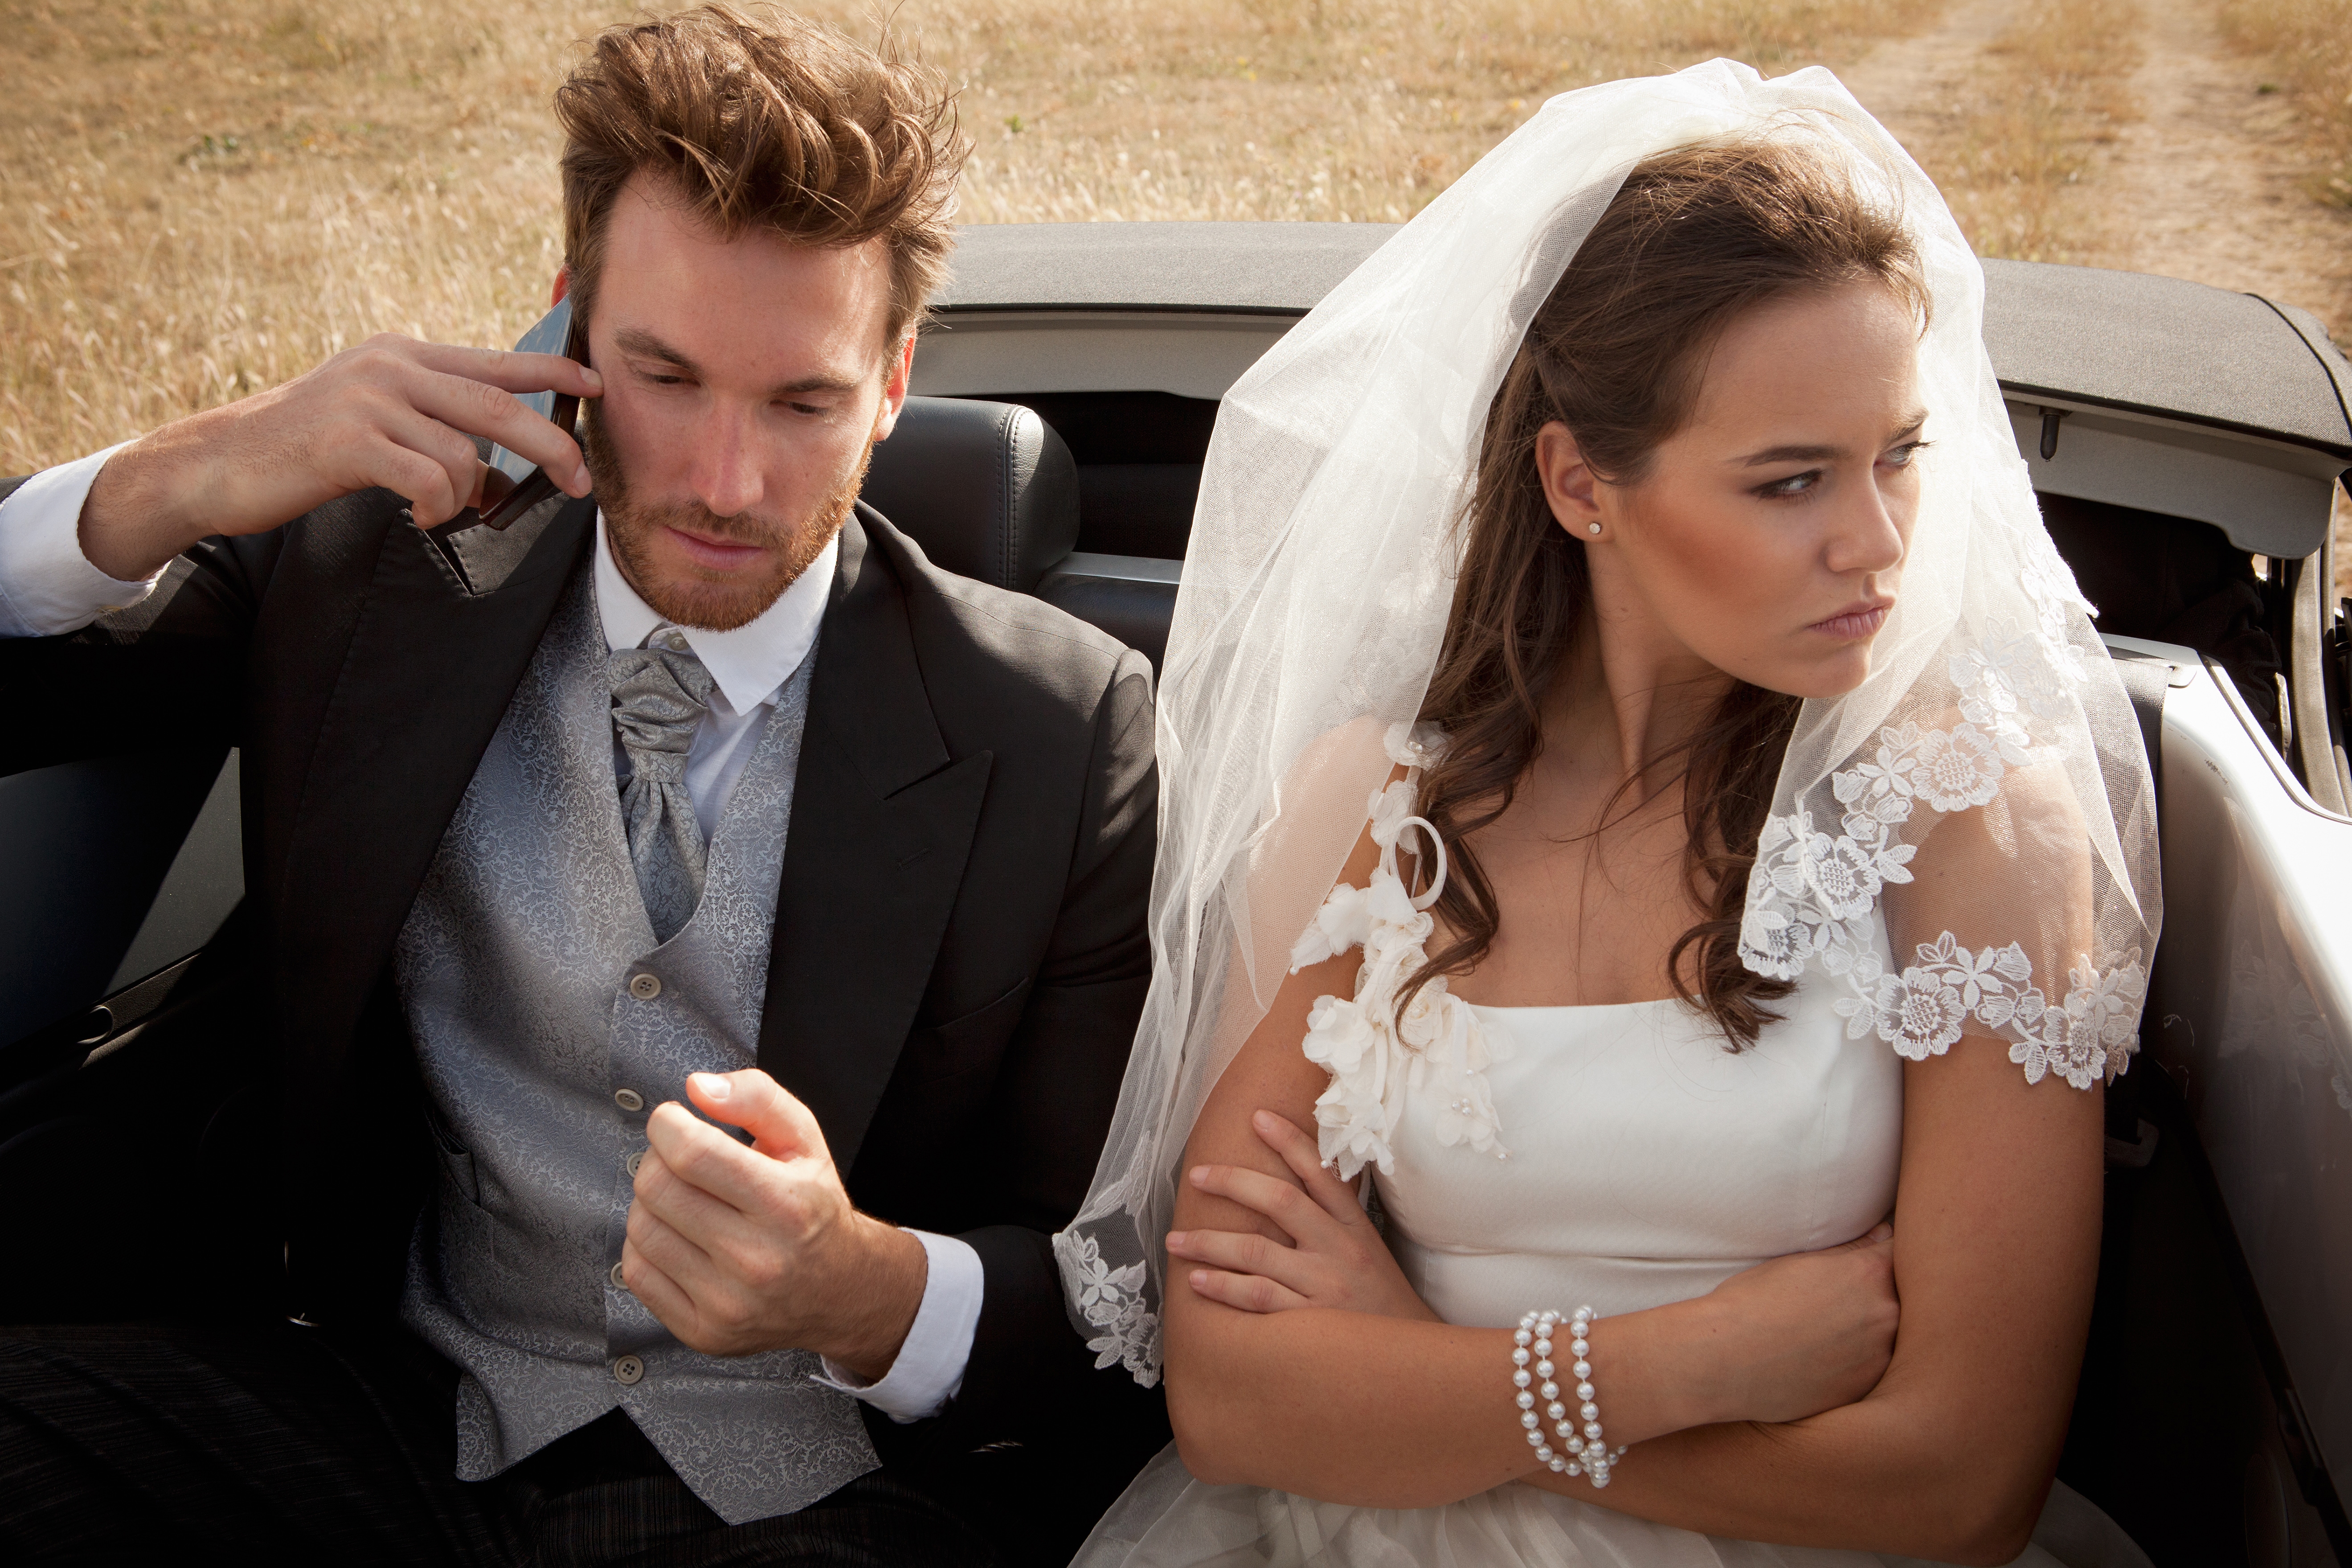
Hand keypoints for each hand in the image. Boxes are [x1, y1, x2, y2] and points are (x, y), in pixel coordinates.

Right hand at [78, 333, 602, 579]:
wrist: (217, 462)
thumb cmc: (304, 450)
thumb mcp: (380, 431)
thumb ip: (440, 442)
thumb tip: (503, 486)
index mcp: (402, 355)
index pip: (495, 360)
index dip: (551, 370)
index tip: (595, 382)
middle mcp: (390, 366)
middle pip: (500, 405)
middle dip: (552, 447)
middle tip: (579, 483)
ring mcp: (369, 399)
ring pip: (465, 453)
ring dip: (467, 496)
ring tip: (439, 510)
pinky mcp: (349, 440)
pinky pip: (429, 480)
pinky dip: (438, 508)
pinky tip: (420, 516)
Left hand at [621, 1068, 926, 1378]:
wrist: (840, 1291)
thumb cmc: (814, 1208)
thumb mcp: (805, 1139)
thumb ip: (757, 1098)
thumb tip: (696, 1088)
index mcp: (787, 1204)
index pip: (691, 1153)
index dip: (667, 1124)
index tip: (674, 1120)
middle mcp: (757, 1260)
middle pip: (657, 1188)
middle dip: (657, 1159)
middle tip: (679, 1159)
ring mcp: (727, 1303)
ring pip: (641, 1228)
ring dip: (650, 1202)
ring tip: (683, 1199)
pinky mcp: (702, 1332)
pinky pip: (636, 1272)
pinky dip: (646, 1244)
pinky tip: (678, 1236)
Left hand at [1167, 1109, 1437, 1320]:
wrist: (1411, 1359)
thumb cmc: (1380, 1300)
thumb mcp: (1368, 1249)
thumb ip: (1334, 1216)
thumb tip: (1297, 1178)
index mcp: (1355, 1227)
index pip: (1321, 1173)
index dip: (1290, 1141)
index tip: (1258, 1116)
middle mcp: (1339, 1250)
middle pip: (1281, 1202)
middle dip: (1233, 1183)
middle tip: (1197, 1175)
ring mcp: (1324, 1286)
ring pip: (1258, 1253)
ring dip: (1210, 1243)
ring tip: (1175, 1239)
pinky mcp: (1310, 1323)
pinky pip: (1259, 1299)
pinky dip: (1225, 1288)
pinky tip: (1198, 1280)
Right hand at [1675, 1219, 1899, 1427]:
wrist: (1724, 1361)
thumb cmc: (1751, 1304)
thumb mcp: (1798, 1263)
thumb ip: (1850, 1250)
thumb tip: (1884, 1236)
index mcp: (1870, 1272)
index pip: (1901, 1252)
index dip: (1883, 1256)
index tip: (1867, 1262)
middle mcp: (1887, 1314)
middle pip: (1900, 1296)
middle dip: (1875, 1296)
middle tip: (1835, 1303)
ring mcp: (1881, 1356)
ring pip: (1889, 1336)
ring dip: (1869, 1332)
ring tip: (1824, 1334)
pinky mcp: (1867, 1390)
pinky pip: (1873, 1369)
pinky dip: (1856, 1363)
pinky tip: (1820, 1360)